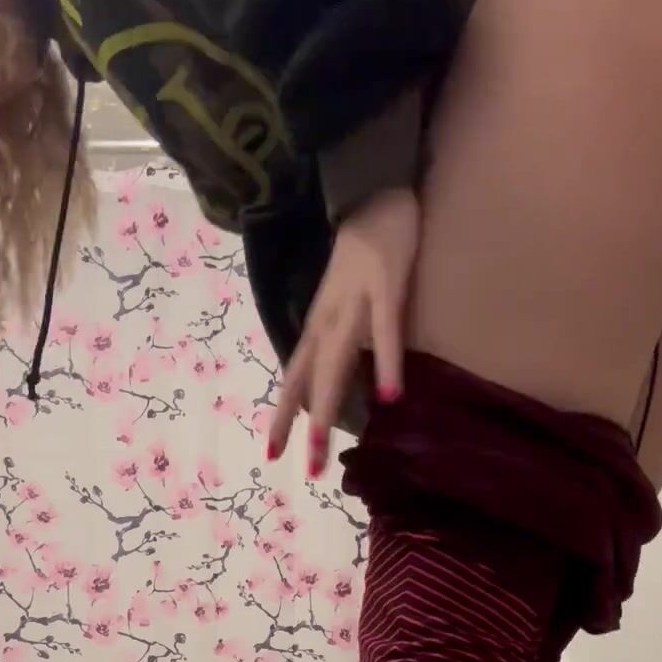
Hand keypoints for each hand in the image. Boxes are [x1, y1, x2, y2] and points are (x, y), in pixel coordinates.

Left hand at [267, 186, 420, 477]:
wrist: (376, 191)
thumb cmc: (364, 251)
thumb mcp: (345, 300)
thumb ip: (343, 335)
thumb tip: (347, 376)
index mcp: (319, 322)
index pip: (294, 373)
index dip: (283, 411)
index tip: (272, 452)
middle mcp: (329, 317)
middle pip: (311, 377)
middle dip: (305, 424)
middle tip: (303, 469)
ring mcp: (355, 301)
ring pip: (337, 362)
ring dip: (327, 407)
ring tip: (322, 450)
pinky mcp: (385, 285)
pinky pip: (386, 332)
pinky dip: (384, 364)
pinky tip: (389, 397)